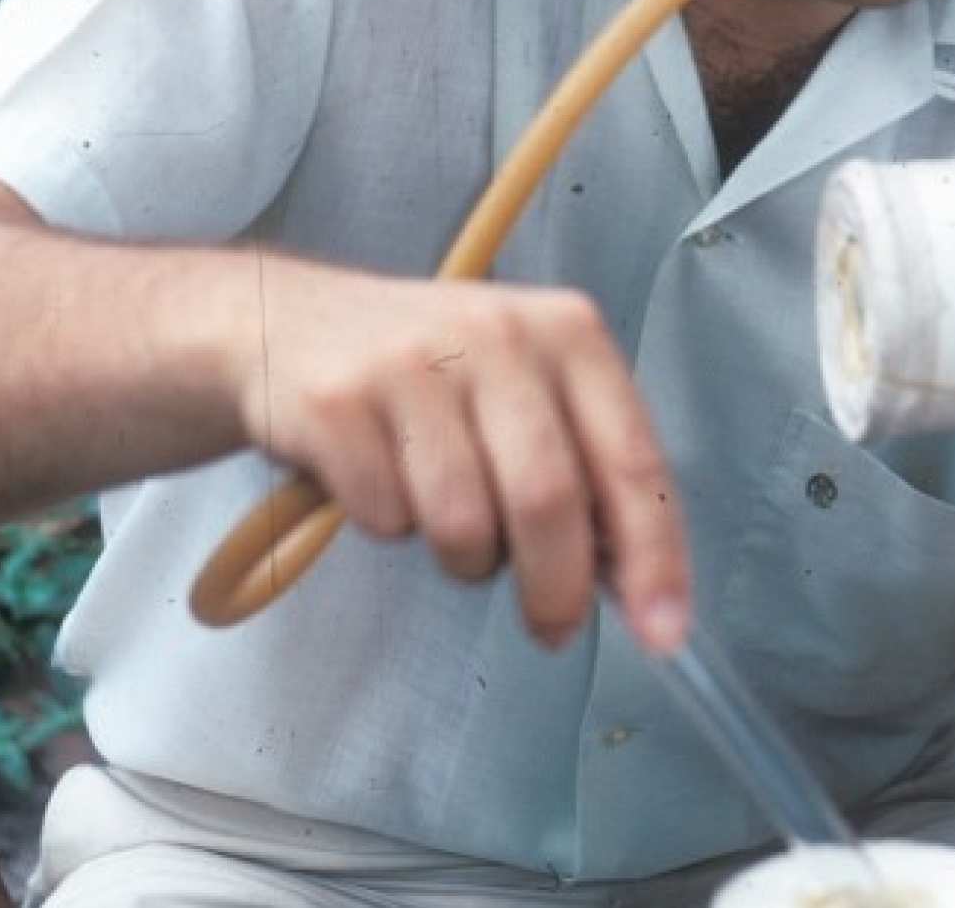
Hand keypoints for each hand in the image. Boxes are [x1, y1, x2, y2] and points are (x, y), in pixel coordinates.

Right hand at [227, 254, 690, 652]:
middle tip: (551, 627)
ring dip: (464, 557)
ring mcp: (411, 363)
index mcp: (567, 331)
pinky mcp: (337, 401)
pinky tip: (382, 479)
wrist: (291, 323)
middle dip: (557, 589)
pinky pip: (386, 517)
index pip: (633, 459)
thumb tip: (637, 584)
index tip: (663, 631)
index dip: (654, 557)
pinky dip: (392, 526)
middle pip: (548, 499)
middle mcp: (497, 335)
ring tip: (450, 521)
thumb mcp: (526, 388)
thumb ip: (588, 467)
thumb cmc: (434, 373)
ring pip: (463, 523)